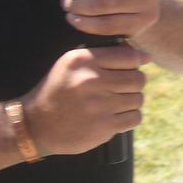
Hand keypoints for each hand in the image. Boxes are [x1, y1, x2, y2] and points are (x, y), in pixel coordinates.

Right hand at [21, 46, 149, 155]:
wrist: (34, 125)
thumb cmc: (59, 90)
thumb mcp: (72, 65)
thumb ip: (107, 56)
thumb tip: (148, 56)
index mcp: (83, 60)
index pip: (130, 56)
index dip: (135, 63)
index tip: (129, 70)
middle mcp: (90, 80)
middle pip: (138, 78)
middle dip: (134, 84)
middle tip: (119, 90)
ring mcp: (97, 105)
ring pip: (138, 99)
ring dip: (130, 102)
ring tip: (113, 104)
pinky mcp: (103, 126)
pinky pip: (135, 118)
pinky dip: (129, 118)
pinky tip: (114, 116)